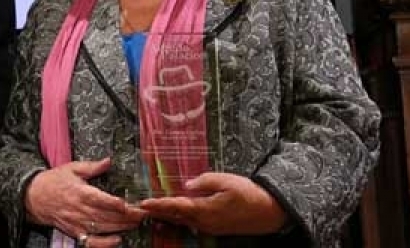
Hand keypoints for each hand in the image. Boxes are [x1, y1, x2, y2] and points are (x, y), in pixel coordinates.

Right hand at [25, 158, 147, 247]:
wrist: (33, 197)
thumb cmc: (54, 181)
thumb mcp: (72, 168)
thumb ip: (92, 167)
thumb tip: (108, 161)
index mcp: (80, 192)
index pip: (102, 200)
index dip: (117, 204)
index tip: (131, 204)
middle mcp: (79, 209)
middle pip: (107, 216)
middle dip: (127, 216)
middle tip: (143, 213)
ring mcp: (77, 223)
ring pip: (103, 228)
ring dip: (122, 227)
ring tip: (137, 223)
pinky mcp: (75, 232)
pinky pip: (91, 241)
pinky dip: (105, 243)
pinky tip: (118, 239)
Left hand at [138, 172, 289, 235]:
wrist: (269, 211)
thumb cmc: (248, 193)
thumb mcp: (226, 181)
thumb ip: (204, 181)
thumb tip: (187, 184)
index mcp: (205, 209)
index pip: (175, 206)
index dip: (158, 204)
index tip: (143, 203)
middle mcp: (204, 222)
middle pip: (175, 216)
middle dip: (158, 212)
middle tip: (141, 208)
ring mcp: (209, 227)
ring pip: (182, 221)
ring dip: (167, 216)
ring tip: (152, 210)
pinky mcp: (215, 228)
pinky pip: (192, 223)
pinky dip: (179, 219)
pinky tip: (173, 215)